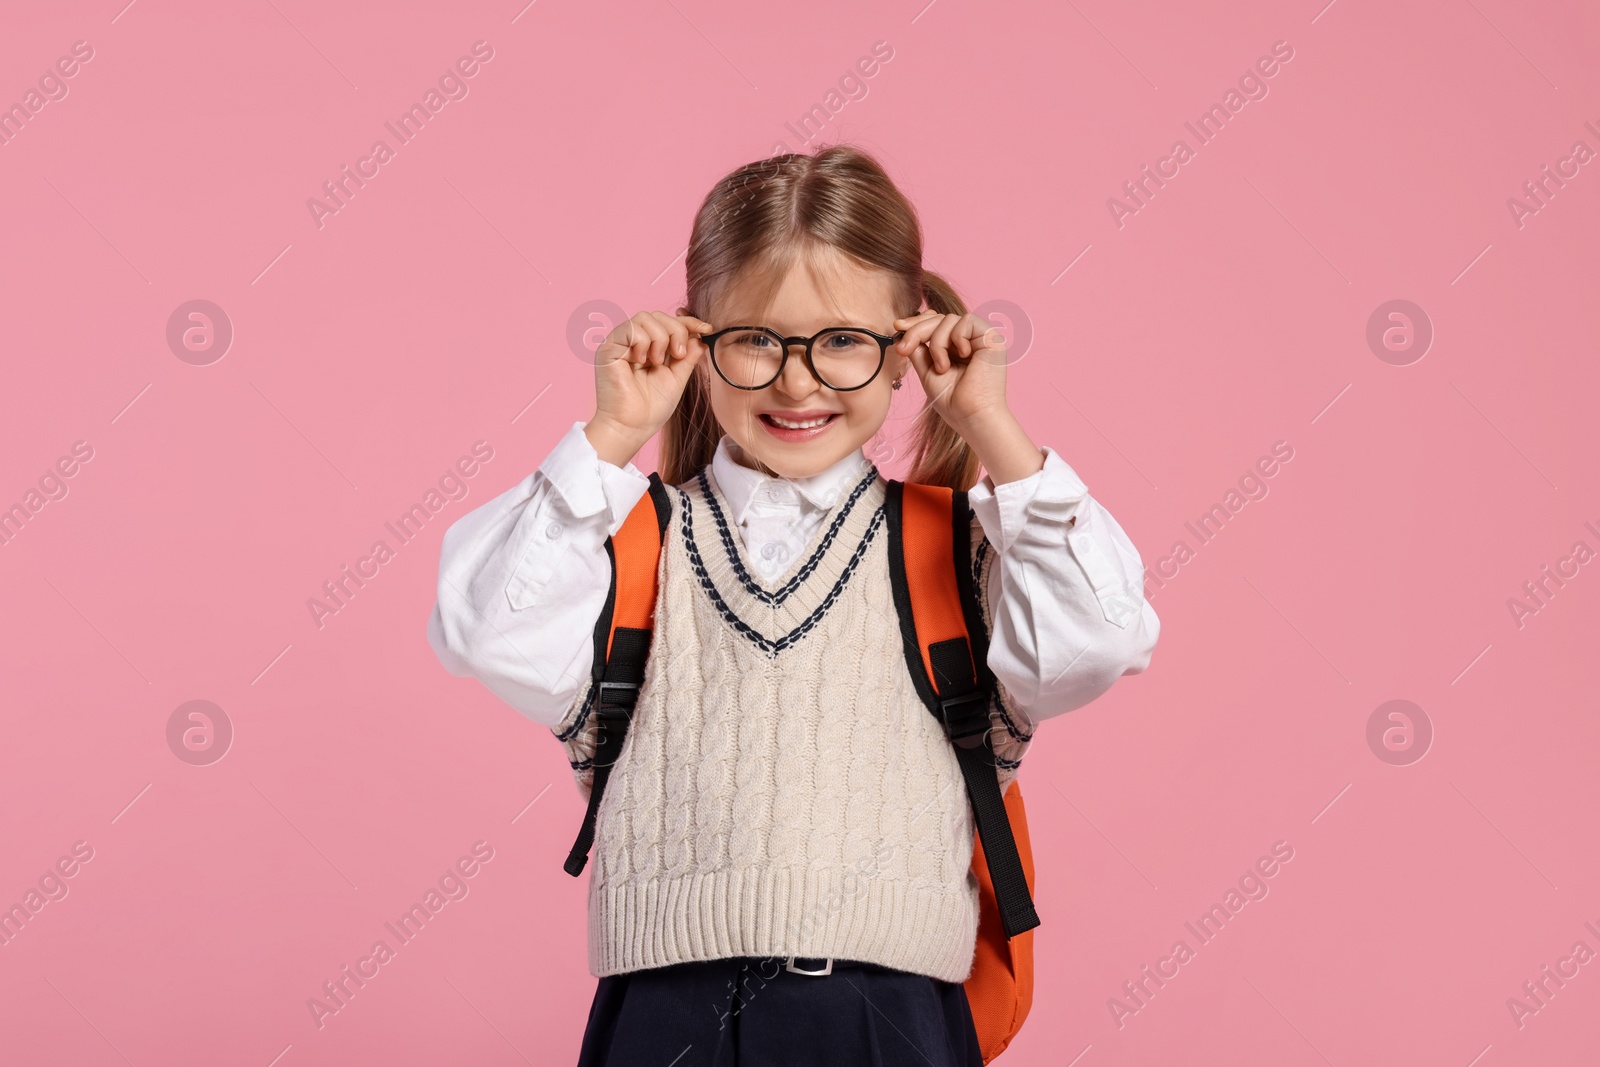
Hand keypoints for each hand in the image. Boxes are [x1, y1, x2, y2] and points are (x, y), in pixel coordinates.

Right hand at [587, 311, 713, 465]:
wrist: (632, 427)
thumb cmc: (652, 407)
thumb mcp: (677, 378)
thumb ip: (688, 357)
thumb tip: (701, 337)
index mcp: (649, 346)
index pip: (669, 322)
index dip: (689, 321)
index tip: (708, 328)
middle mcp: (633, 341)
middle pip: (658, 315)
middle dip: (676, 331)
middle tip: (678, 355)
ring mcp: (620, 342)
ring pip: (645, 317)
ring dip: (659, 338)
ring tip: (657, 362)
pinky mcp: (608, 347)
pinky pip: (630, 328)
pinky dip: (642, 342)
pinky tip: (641, 362)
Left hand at [892, 310, 1011, 435]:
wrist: (972, 416)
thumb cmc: (953, 401)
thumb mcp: (927, 371)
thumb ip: (919, 350)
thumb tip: (905, 330)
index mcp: (955, 349)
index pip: (934, 324)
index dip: (915, 323)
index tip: (897, 327)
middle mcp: (969, 341)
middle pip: (939, 319)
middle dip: (917, 330)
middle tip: (904, 349)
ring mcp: (980, 339)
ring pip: (949, 319)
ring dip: (938, 343)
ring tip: (942, 367)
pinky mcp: (992, 338)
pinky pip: (967, 320)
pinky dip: (957, 337)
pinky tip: (962, 355)